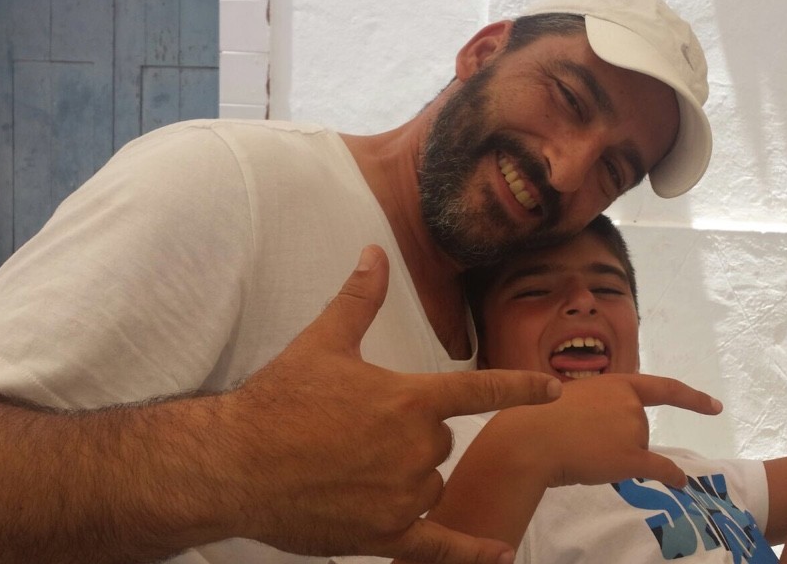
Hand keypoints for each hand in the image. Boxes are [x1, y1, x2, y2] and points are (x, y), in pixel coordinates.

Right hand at [222, 245, 560, 562]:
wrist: (232, 464)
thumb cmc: (277, 401)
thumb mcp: (322, 343)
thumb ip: (359, 299)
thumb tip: (375, 253)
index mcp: (410, 401)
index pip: (479, 391)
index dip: (521, 388)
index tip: (554, 389)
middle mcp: (416, 450)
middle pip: (440, 444)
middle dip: (410, 439)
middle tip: (354, 435)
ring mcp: (403, 497)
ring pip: (430, 486)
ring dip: (407, 480)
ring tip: (348, 469)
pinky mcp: (384, 535)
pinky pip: (438, 547)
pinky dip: (471, 553)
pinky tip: (499, 555)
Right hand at [486, 373, 722, 488]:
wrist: (531, 438)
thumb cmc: (540, 416)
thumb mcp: (573, 397)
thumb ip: (598, 406)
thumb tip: (610, 432)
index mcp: (617, 383)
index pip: (662, 389)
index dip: (691, 398)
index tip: (714, 405)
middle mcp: (630, 403)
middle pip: (638, 428)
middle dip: (617, 439)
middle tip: (581, 440)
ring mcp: (633, 429)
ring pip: (634, 449)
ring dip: (614, 455)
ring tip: (581, 452)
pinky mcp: (631, 457)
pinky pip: (659, 468)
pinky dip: (672, 476)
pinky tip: (681, 484)